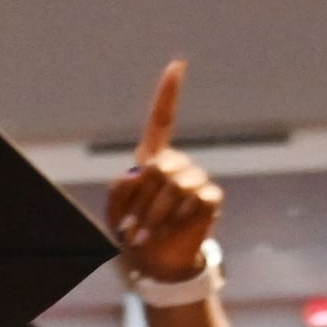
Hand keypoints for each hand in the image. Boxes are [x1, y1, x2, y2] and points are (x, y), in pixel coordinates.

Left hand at [104, 60, 221, 287]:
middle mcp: (176, 164)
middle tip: (132, 228)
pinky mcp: (210, 199)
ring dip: (155, 215)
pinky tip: (173, 230)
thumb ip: (120, 187)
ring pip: (176, 185)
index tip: (179, 64)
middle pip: (159, 167)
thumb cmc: (133, 232)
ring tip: (146, 236)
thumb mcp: (116, 209)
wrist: (154, 263)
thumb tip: (140, 174)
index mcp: (151, 159)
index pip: (162, 119)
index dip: (169, 92)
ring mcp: (196, 180)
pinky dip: (178, 219)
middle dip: (141, 200)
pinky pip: (196, 199)